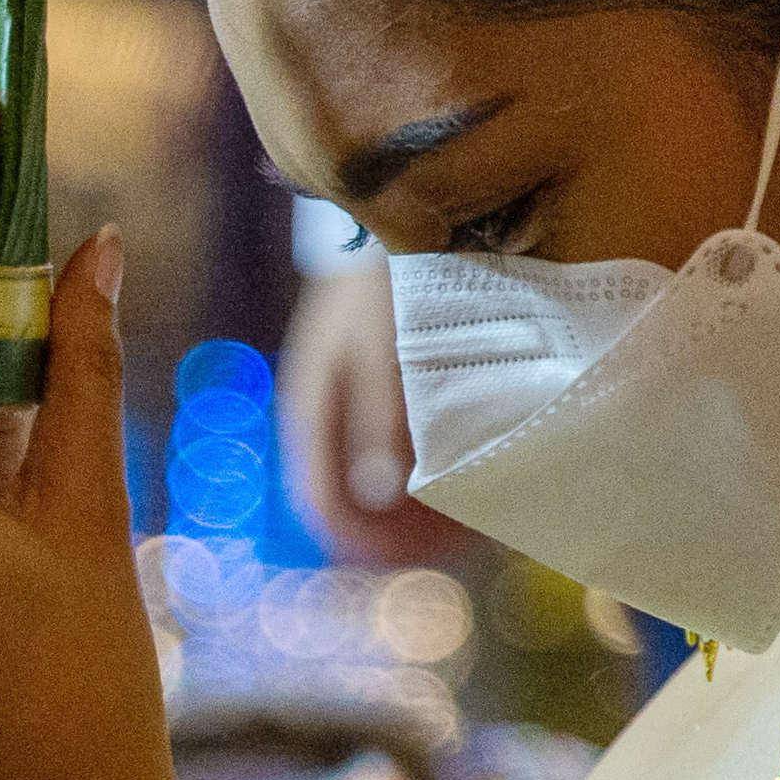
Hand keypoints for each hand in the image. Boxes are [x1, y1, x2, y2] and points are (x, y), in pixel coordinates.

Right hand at [274, 257, 463, 569]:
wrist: (394, 219)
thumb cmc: (386, 286)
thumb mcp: (383, 355)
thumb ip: (380, 425)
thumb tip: (373, 499)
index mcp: (311, 413)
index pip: (322, 503)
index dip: (362, 542)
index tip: (411, 560)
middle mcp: (326, 418)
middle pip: (352, 501)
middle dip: (397, 531)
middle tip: (454, 548)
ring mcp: (351, 407)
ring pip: (376, 482)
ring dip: (416, 509)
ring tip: (468, 521)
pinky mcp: (380, 394)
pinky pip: (397, 455)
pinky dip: (427, 476)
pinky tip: (465, 479)